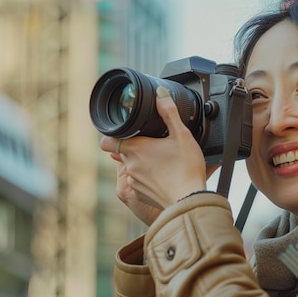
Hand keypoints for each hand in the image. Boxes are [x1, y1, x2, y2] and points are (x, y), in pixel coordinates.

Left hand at [100, 86, 212, 224]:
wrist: (189, 200)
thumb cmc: (186, 169)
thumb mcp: (182, 135)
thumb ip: (169, 113)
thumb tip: (161, 95)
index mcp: (135, 149)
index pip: (108, 140)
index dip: (113, 135)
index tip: (124, 133)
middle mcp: (130, 166)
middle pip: (123, 152)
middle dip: (135, 147)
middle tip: (154, 145)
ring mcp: (134, 182)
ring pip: (131, 167)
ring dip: (142, 163)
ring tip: (162, 161)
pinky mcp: (141, 195)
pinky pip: (139, 182)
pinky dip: (147, 178)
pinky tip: (164, 176)